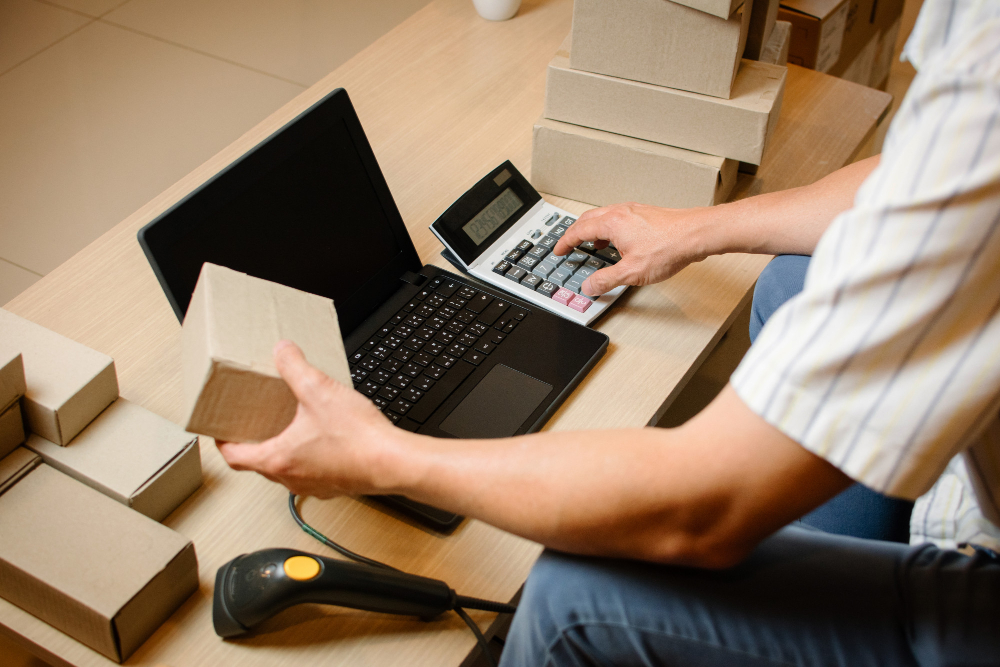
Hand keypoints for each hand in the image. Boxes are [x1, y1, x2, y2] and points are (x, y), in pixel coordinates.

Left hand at [217, 340, 408, 497]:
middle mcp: (292, 479)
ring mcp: (314, 486)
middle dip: (253, 444)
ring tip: (289, 427)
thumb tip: (283, 351)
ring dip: (282, 452)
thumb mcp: (319, 391)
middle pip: (259, 465)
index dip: (223, 442)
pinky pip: (311, 473)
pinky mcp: (334, 486)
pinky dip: (307, 457)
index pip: (234, 457)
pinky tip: (323, 438)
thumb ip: (295, 367)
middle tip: (254, 424)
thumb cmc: (358, 439)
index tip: (220, 431)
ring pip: (285, 471)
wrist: (393, 462)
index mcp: (278, 460)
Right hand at [552, 202, 713, 295]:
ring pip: (603, 216)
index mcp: (611, 223)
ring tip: (591, 245)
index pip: (578, 230)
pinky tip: (618, 241)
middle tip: (568, 245)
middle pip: (588, 219)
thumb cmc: (669, 246)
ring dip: (592, 230)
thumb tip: (589, 287)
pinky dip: (609, 228)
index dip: (565, 241)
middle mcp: (620, 212)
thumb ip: (606, 280)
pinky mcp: (645, 214)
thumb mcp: (631, 272)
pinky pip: (618, 218)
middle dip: (575, 233)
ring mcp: (634, 211)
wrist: (697, 234)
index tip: (558, 249)